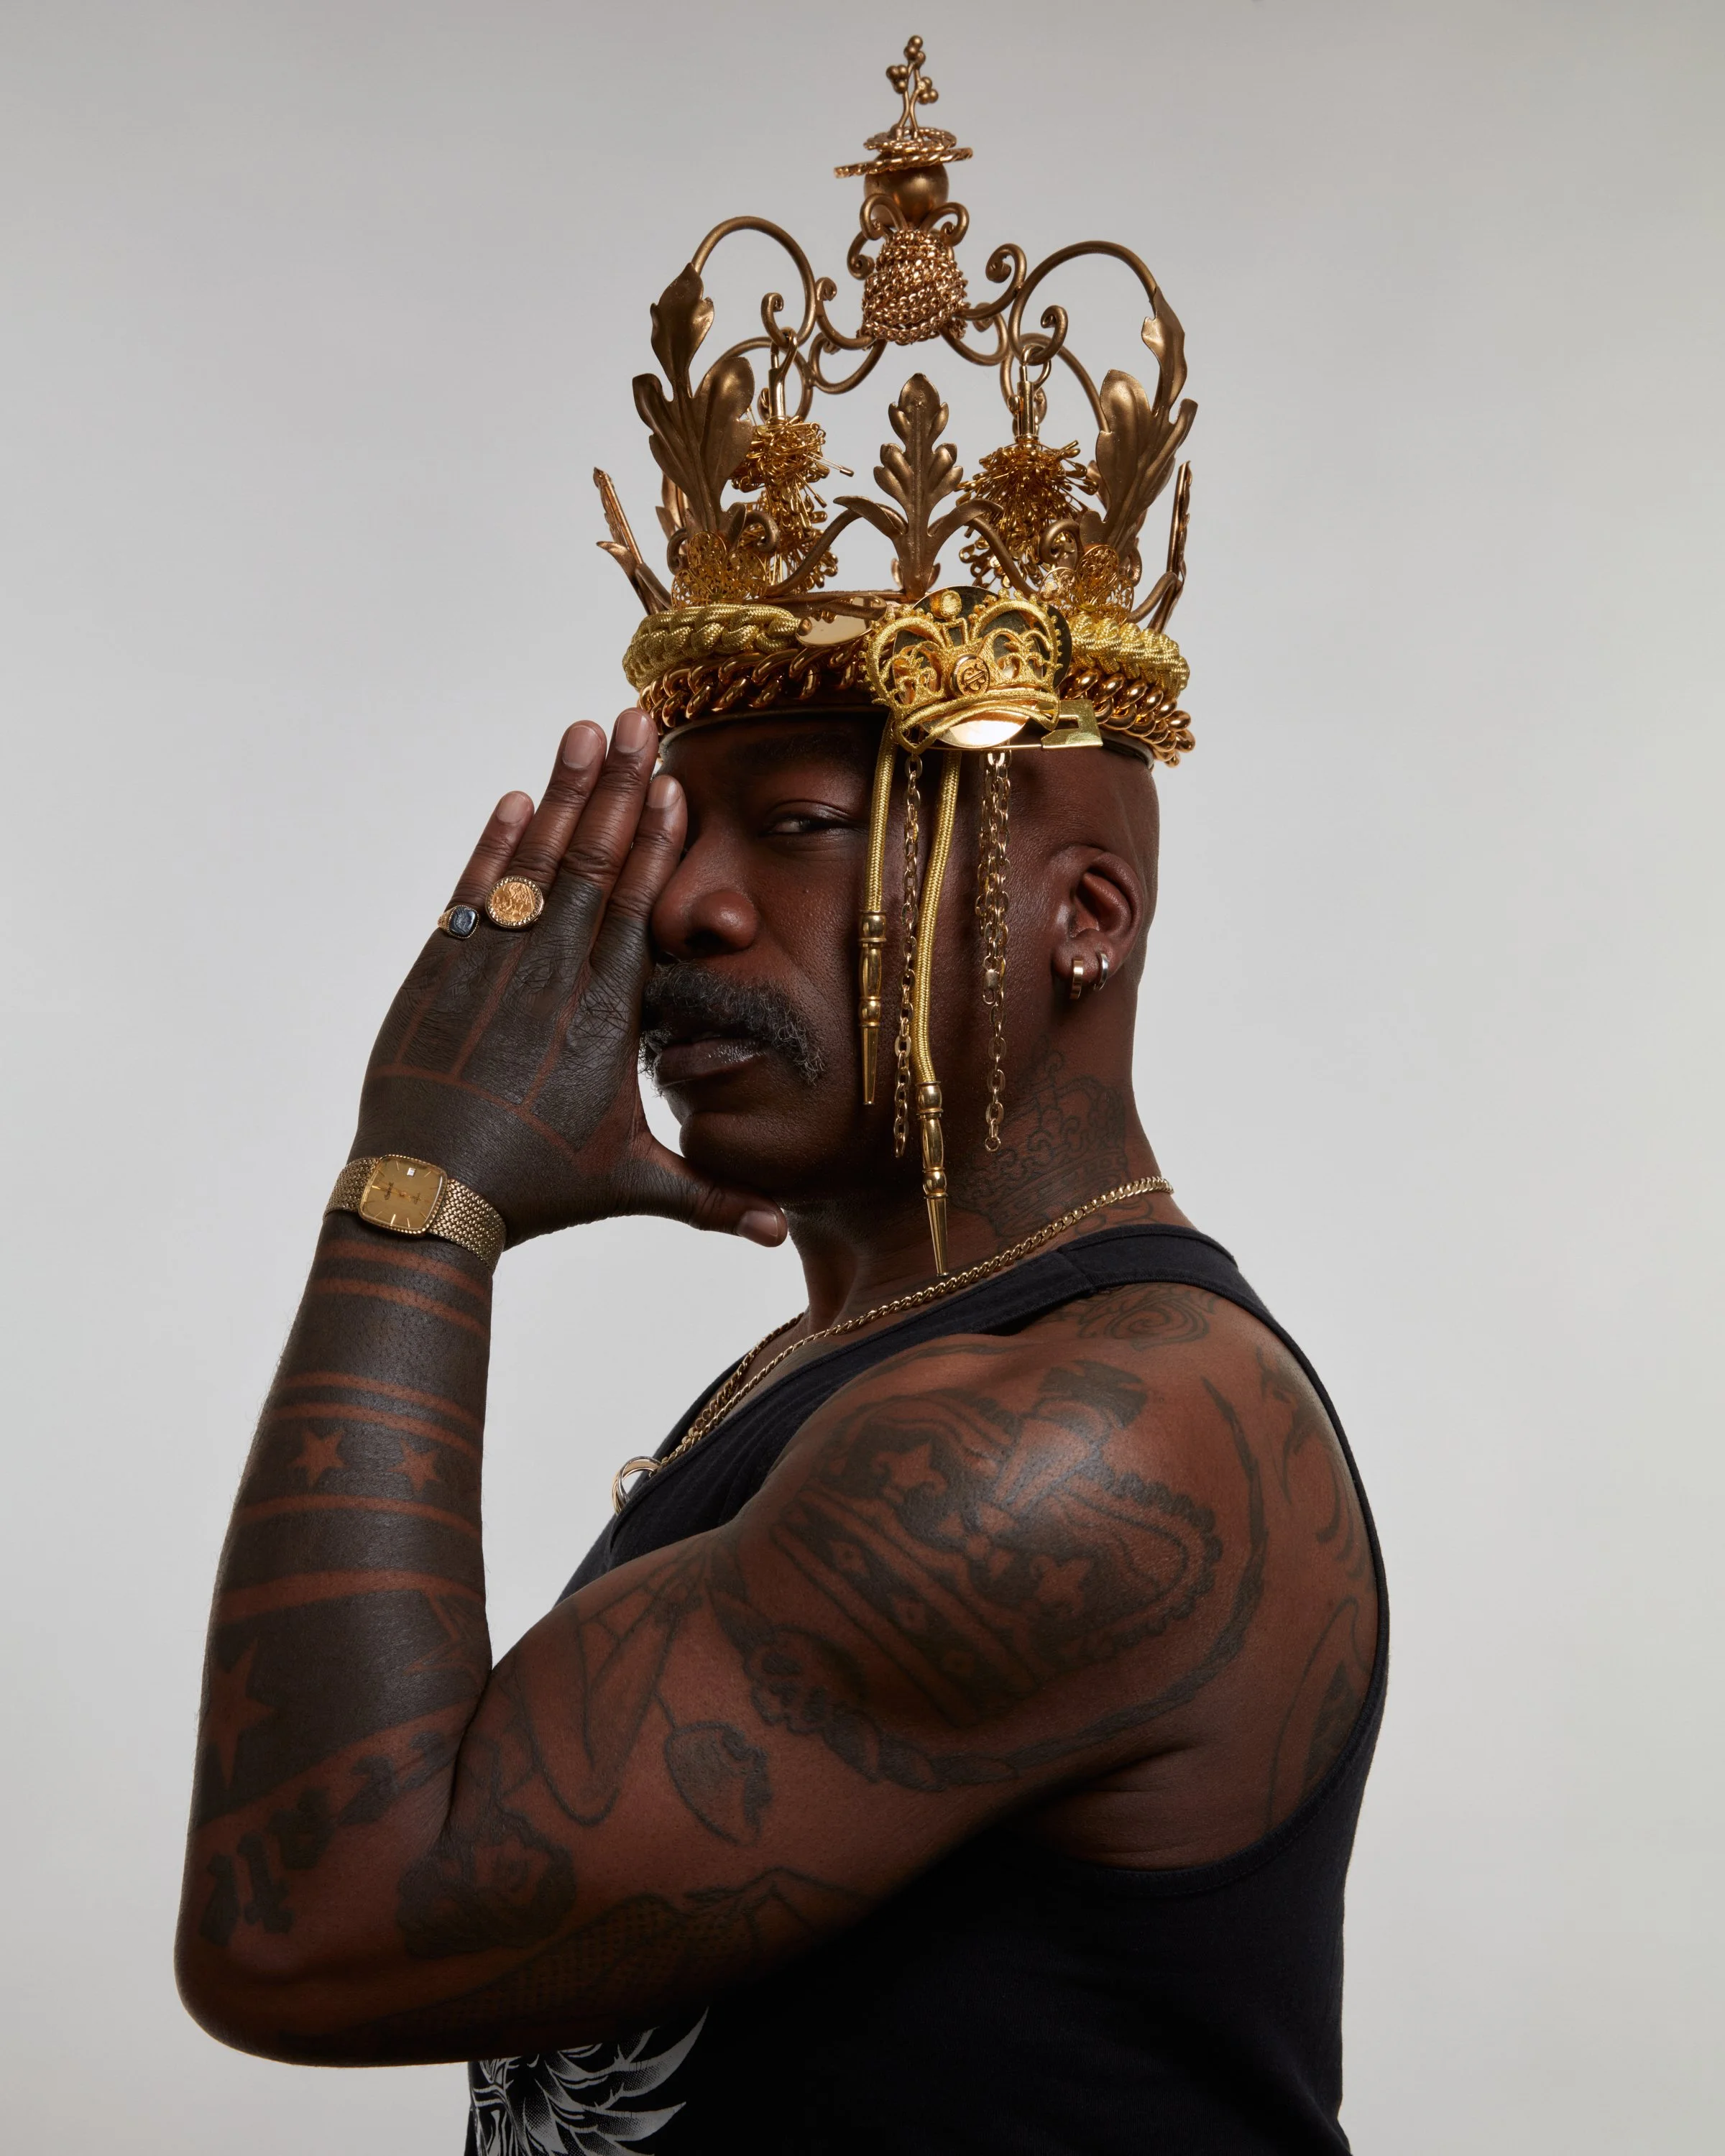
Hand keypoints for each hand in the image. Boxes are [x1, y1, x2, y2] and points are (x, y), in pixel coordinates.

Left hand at [351, 710, 785, 1248]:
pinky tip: (516, 799)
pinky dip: (495, 845)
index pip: (637, 910)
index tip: (672, 785)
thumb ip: (713, 1200)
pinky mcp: (439, 973)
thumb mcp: (633, 1187)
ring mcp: (492, 969)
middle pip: (591, 864)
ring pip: (535, 864)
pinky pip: (475, 893)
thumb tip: (784, 1238)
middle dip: (618, 787)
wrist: (425, 1196)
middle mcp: (552, 979)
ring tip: (584, 728)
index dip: (655, 843)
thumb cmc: (537, 1193)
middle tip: (638, 718)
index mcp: (606, 1017)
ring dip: (563, 792)